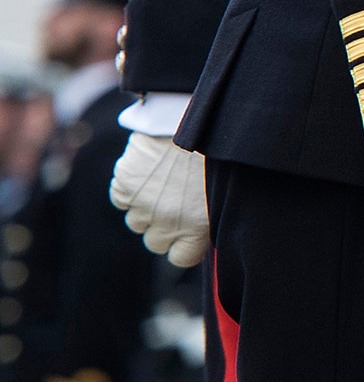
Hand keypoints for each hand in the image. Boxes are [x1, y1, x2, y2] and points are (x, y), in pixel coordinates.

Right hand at [109, 134, 210, 266]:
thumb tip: (197, 238)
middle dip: (163, 227)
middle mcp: (168, 224)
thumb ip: (207, 222)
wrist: (201, 124)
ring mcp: (144, 206)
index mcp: (197, 230)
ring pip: (135, 222)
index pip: (179, 258)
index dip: (181, 245)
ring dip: (145, 208)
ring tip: (164, 183)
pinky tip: (147, 173)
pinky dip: (129, 188)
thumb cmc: (220, 159)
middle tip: (174, 204)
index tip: (185, 233)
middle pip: (155, 242)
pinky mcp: (125, 185)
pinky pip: (120, 198)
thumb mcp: (225, 197)